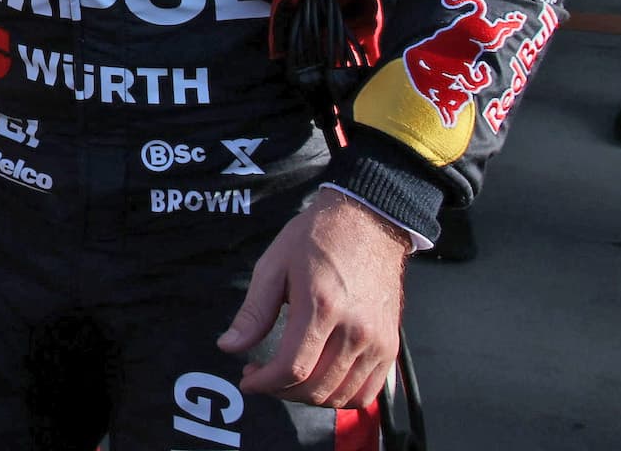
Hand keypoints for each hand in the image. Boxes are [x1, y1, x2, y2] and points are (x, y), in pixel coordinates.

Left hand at [218, 192, 408, 407]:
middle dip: (281, 391)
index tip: (247, 379)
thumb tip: (229, 347)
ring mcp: (378, 342)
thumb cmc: (317, 239)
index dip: (264, 383)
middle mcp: (355, 330)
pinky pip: (368, 392)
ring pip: (341, 396)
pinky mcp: (391, 346)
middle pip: (316, 388)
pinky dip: (341, 397)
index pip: (292, 367)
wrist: (368, 223)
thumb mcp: (274, 266)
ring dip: (309, 397)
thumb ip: (254, 312)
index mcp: (322, 307)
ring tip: (288, 377)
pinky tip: (319, 380)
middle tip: (262, 376)